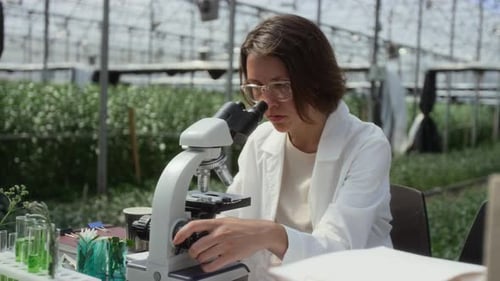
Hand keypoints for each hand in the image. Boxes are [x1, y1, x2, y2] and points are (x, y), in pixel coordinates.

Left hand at [172, 217, 286, 271]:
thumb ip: (213, 225)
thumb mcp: (227, 221)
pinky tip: (208, 265)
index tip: (176, 239)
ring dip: (200, 260)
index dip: (181, 233)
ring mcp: (225, 245)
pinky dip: (207, 267)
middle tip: (193, 253)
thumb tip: (198, 230)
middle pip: (196, 246)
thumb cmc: (244, 227)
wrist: (260, 233)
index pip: (194, 226)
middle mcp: (220, 233)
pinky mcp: (230, 255)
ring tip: (203, 258)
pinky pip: (212, 265)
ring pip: (203, 256)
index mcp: (217, 223)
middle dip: (192, 252)